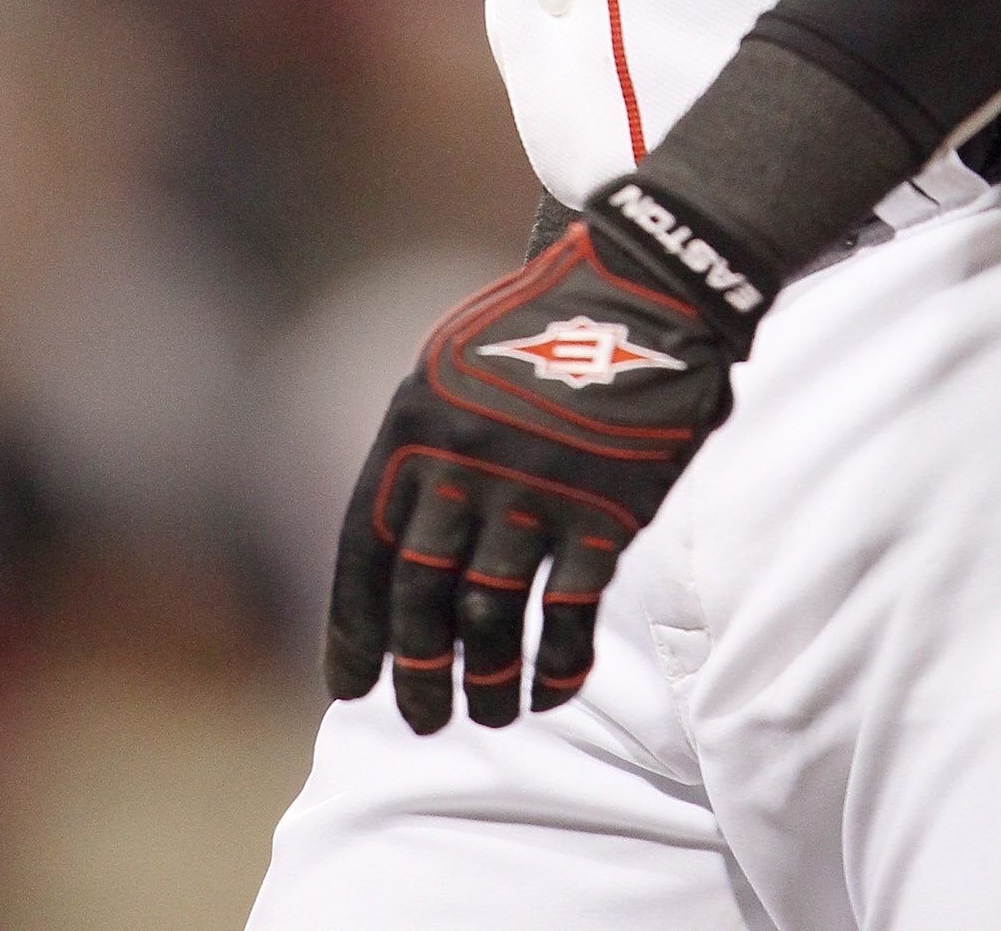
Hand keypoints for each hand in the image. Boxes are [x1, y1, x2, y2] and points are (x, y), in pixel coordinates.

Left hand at [324, 195, 762, 731]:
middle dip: (416, 670)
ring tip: (487, 715)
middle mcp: (465, 460)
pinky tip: (551, 688)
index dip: (355, 627)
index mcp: (415, 421)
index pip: (364, 547)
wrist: (649, 282)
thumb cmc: (547, 321)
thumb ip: (425, 447)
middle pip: (421, 595)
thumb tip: (402, 549)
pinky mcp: (604, 509)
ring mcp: (536, 488)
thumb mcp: (454, 363)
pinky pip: (568, 613)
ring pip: (489, 617)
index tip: (351, 685)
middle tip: (420, 720)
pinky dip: (557, 663)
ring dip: (484, 682)